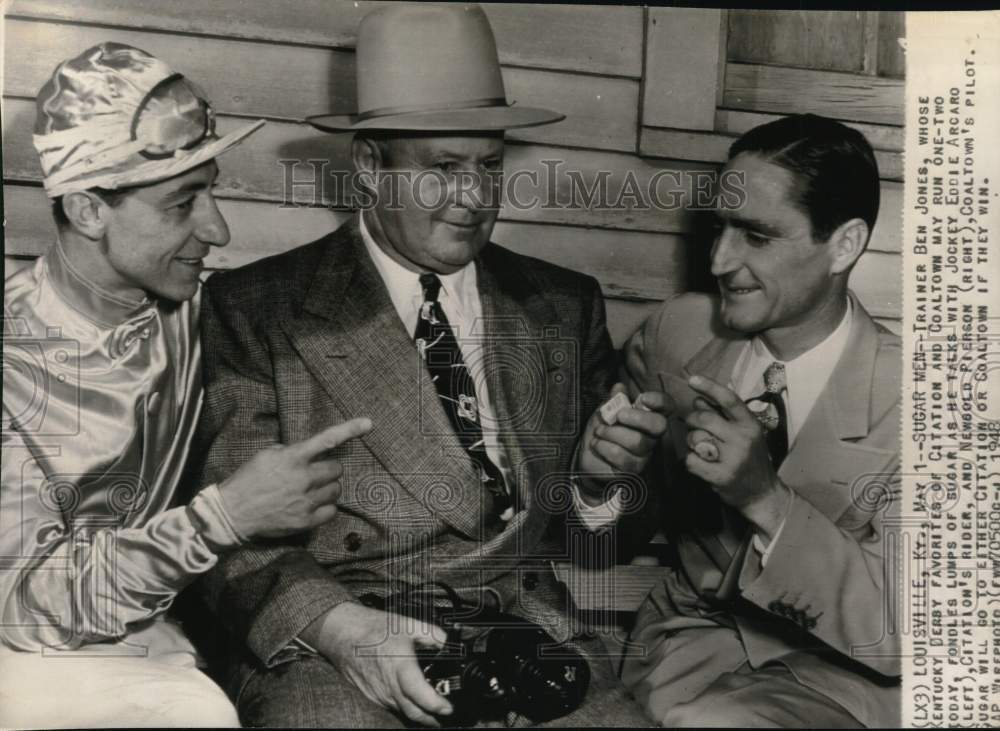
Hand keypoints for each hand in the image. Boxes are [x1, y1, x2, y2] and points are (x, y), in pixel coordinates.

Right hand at [218, 417, 372, 538]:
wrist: (232, 513)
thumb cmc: (247, 480)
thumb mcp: (266, 455)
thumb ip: (291, 451)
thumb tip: (308, 453)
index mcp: (293, 458)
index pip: (327, 440)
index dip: (350, 429)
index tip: (368, 423)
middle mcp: (303, 478)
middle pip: (336, 469)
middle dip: (329, 470)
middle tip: (316, 474)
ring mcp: (306, 501)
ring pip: (337, 490)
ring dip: (328, 488)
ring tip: (312, 490)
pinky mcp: (306, 521)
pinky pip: (331, 511)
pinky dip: (326, 507)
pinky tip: (312, 505)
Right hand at [312, 602, 452, 725]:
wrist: (343, 633)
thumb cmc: (373, 628)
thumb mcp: (409, 624)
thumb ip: (433, 634)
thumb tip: (450, 643)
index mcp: (399, 666)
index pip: (419, 694)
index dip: (436, 704)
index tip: (448, 707)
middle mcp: (388, 685)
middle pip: (414, 712)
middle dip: (432, 718)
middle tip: (446, 714)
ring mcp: (378, 693)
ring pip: (403, 712)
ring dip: (419, 715)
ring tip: (433, 711)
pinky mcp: (372, 696)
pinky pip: (392, 706)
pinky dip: (404, 707)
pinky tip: (412, 701)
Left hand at [577, 383, 668, 503]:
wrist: (588, 458)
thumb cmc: (601, 433)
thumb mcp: (604, 412)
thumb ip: (613, 401)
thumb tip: (619, 387)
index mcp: (647, 418)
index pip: (666, 407)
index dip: (659, 401)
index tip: (643, 398)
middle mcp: (650, 436)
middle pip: (659, 425)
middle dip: (638, 417)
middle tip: (619, 416)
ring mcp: (643, 455)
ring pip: (637, 441)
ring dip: (612, 433)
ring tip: (599, 432)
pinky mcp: (632, 470)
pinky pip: (622, 456)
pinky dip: (604, 447)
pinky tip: (597, 445)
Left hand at [683, 375, 790, 539]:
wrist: (762, 492)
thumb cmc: (749, 458)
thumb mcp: (745, 433)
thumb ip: (723, 416)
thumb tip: (699, 400)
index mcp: (750, 424)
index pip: (729, 399)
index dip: (709, 387)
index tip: (692, 379)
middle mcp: (743, 439)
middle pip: (704, 418)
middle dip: (692, 420)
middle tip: (694, 426)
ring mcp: (733, 458)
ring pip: (695, 438)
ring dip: (691, 441)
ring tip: (701, 448)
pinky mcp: (721, 476)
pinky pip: (691, 460)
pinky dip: (690, 460)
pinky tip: (700, 463)